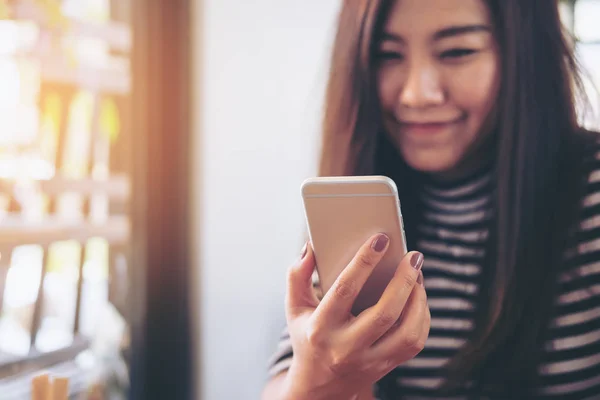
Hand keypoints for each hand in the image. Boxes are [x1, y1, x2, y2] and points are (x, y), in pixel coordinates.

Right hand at [282, 234, 429, 399]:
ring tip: (418, 275)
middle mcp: (346, 347)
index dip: (364, 262)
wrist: (319, 386)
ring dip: (419, 299)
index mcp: (320, 328)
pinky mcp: (386, 367)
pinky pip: (414, 342)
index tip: (380, 239)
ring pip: (407, 332)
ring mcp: (369, 361)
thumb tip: (310, 247)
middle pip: (384, 313)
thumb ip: (297, 276)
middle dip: (404, 280)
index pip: (345, 290)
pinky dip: (422, 316)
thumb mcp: (295, 308)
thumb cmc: (308, 336)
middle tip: (414, 256)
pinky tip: (418, 296)